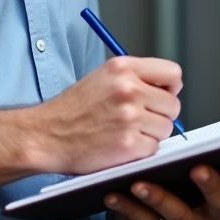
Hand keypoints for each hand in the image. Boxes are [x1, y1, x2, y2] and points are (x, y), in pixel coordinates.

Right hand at [30, 57, 181, 174]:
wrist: (46, 135)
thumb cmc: (72, 109)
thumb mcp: (103, 77)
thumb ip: (136, 78)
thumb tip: (169, 89)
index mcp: (123, 68)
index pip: (173, 73)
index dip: (170, 88)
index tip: (162, 96)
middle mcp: (128, 89)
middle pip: (173, 105)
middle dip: (160, 114)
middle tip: (139, 120)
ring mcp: (129, 117)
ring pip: (166, 128)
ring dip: (151, 134)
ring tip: (126, 132)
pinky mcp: (128, 144)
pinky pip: (153, 148)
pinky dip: (141, 151)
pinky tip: (121, 145)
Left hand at [105, 163, 219, 219]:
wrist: (144, 218)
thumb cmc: (172, 181)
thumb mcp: (188, 170)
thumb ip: (199, 156)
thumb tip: (199, 132)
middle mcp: (216, 219)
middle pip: (218, 202)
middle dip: (208, 185)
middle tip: (197, 167)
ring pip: (178, 215)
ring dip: (158, 197)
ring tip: (138, 183)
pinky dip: (128, 208)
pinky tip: (114, 193)